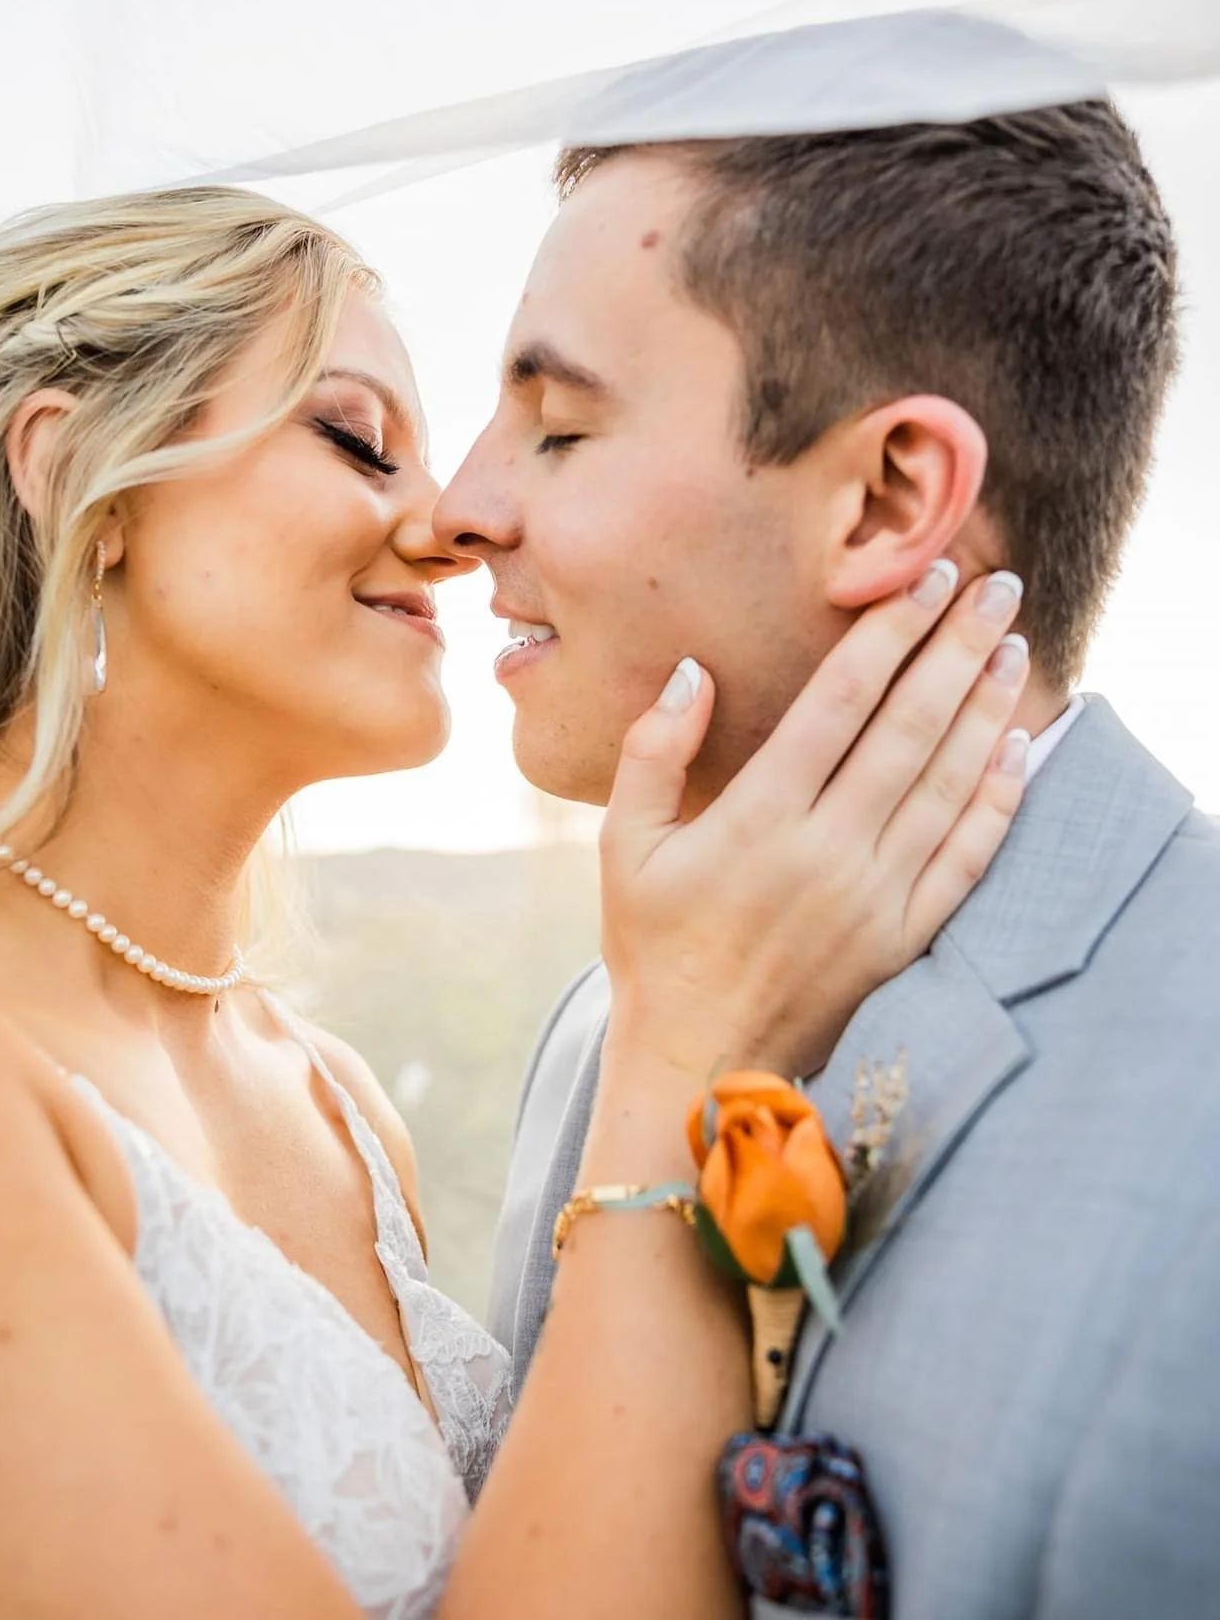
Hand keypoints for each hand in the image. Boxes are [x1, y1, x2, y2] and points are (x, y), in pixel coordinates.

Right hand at [600, 563, 1029, 1085]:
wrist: (699, 1061)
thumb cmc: (654, 946)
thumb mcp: (623, 845)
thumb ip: (652, 753)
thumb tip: (691, 673)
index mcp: (759, 817)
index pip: (842, 700)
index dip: (889, 632)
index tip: (925, 579)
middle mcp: (828, 849)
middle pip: (910, 727)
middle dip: (956, 648)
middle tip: (996, 588)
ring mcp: (874, 896)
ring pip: (948, 783)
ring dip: (986, 709)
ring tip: (1013, 649)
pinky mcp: (902, 937)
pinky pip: (966, 858)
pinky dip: (997, 801)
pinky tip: (1017, 752)